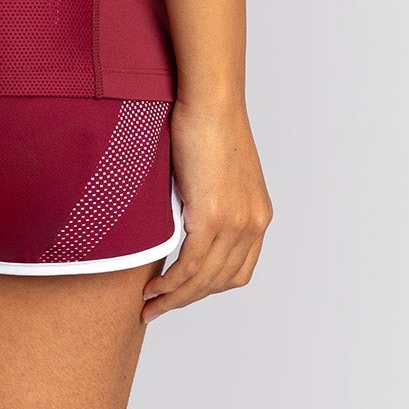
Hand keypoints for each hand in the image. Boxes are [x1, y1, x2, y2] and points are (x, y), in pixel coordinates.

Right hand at [141, 97, 271, 323]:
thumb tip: (184, 221)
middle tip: (158, 308)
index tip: (182, 293)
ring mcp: (235, 224)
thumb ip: (210, 201)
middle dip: (188, 300)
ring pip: (203, 280)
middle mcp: (253, 225)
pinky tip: (154, 288)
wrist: (211, 100)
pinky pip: (191, 265)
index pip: (237, 271)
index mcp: (258, 216)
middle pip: (220, 282)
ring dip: (175, 298)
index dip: (208, 288)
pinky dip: (172, 283)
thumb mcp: (218, 172)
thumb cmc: (208, 123)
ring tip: (149, 304)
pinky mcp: (213, 218)